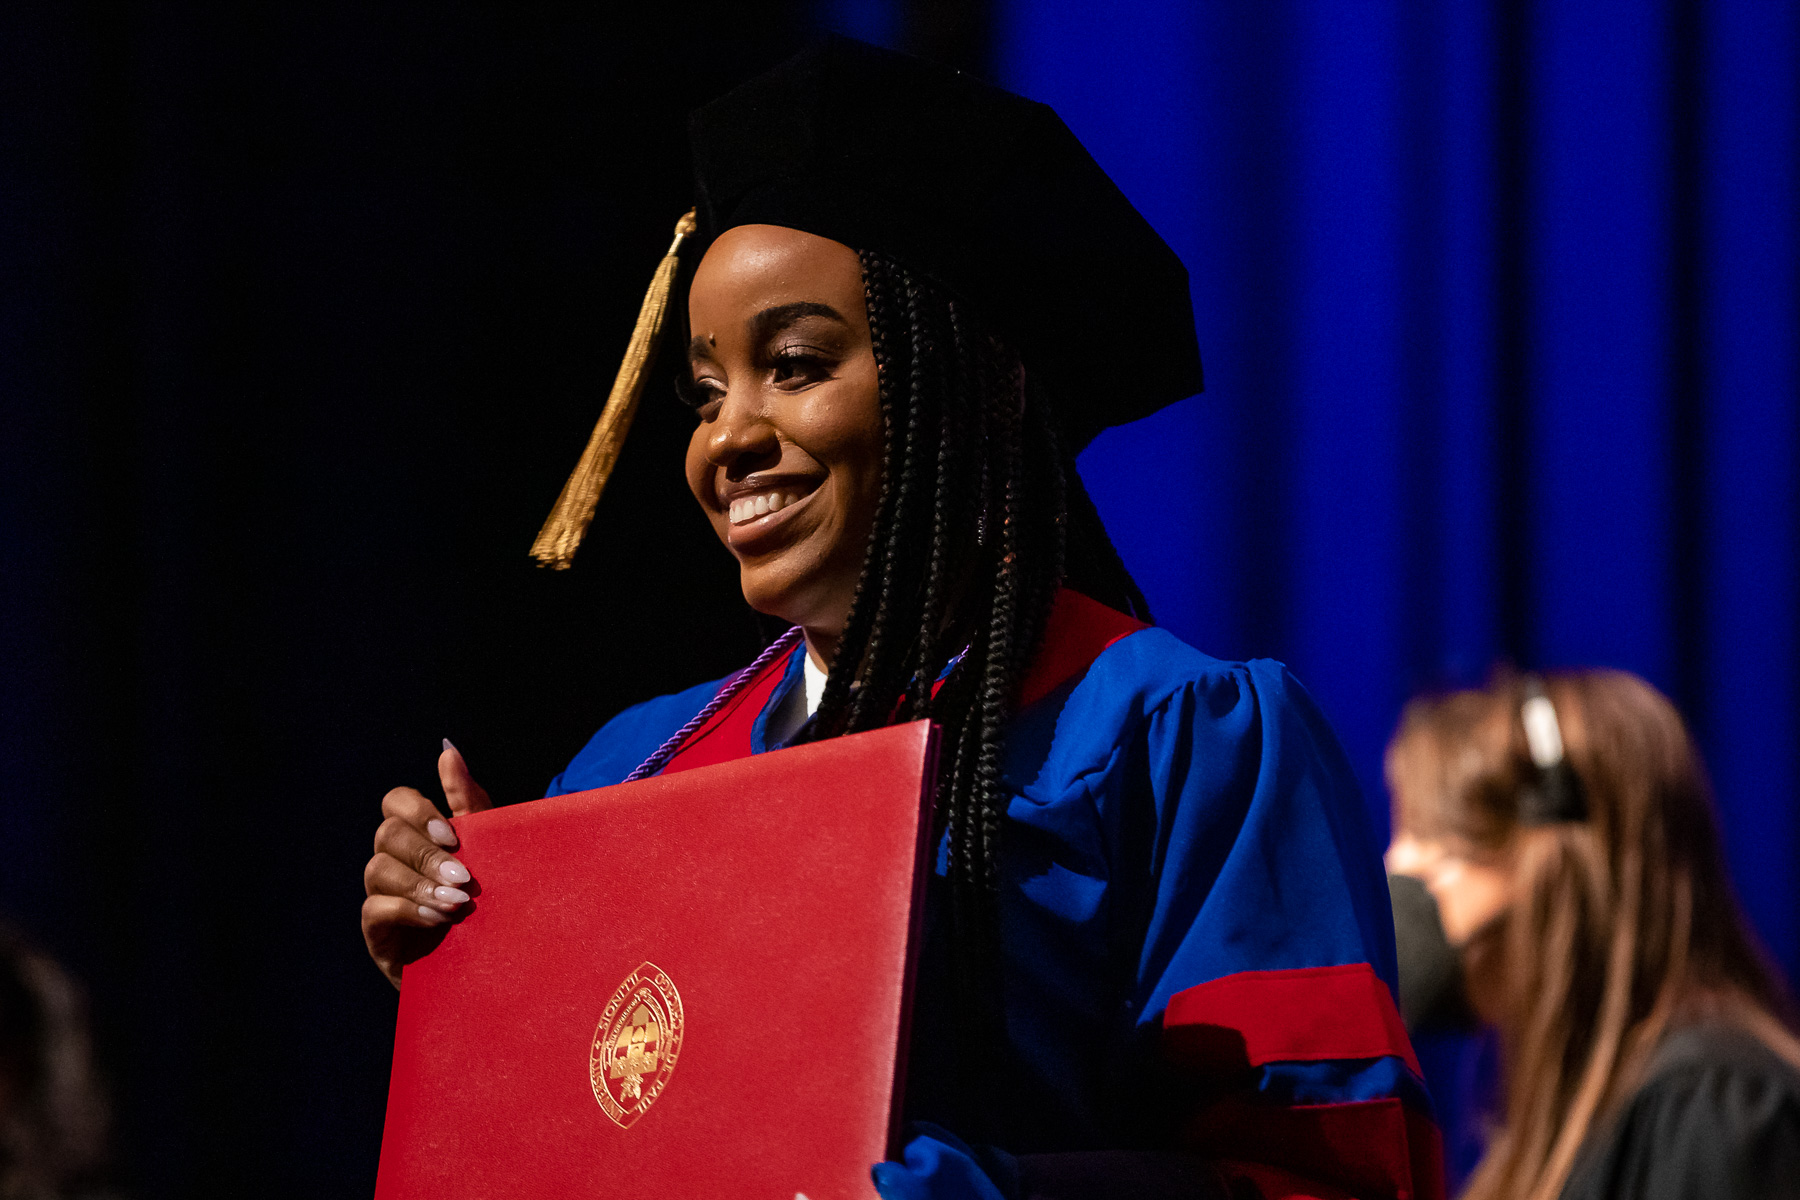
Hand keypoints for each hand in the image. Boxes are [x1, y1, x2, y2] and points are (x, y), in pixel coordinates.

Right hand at [361, 740, 492, 988]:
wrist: (505, 966)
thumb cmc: (500, 901)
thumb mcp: (492, 848)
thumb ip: (467, 800)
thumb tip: (446, 748)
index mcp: (423, 836)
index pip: (396, 802)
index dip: (419, 811)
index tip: (456, 835)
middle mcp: (398, 862)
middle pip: (387, 833)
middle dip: (426, 852)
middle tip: (464, 875)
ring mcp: (385, 898)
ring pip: (377, 868)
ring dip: (419, 881)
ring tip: (457, 902)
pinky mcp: (380, 936)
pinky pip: (374, 908)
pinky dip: (408, 908)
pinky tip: (439, 917)